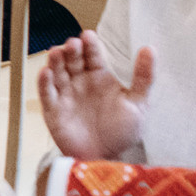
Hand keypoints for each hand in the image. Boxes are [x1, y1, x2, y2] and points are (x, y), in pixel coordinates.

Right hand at [39, 32, 151, 159]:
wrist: (106, 159)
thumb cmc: (121, 131)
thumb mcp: (138, 103)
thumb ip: (144, 77)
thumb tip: (150, 48)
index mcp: (100, 77)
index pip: (93, 55)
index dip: (90, 45)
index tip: (88, 36)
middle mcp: (80, 82)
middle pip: (73, 60)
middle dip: (71, 50)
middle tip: (73, 44)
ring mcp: (66, 94)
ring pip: (57, 72)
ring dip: (55, 61)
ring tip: (56, 52)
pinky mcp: (53, 109)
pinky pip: (47, 93)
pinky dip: (44, 82)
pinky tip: (46, 72)